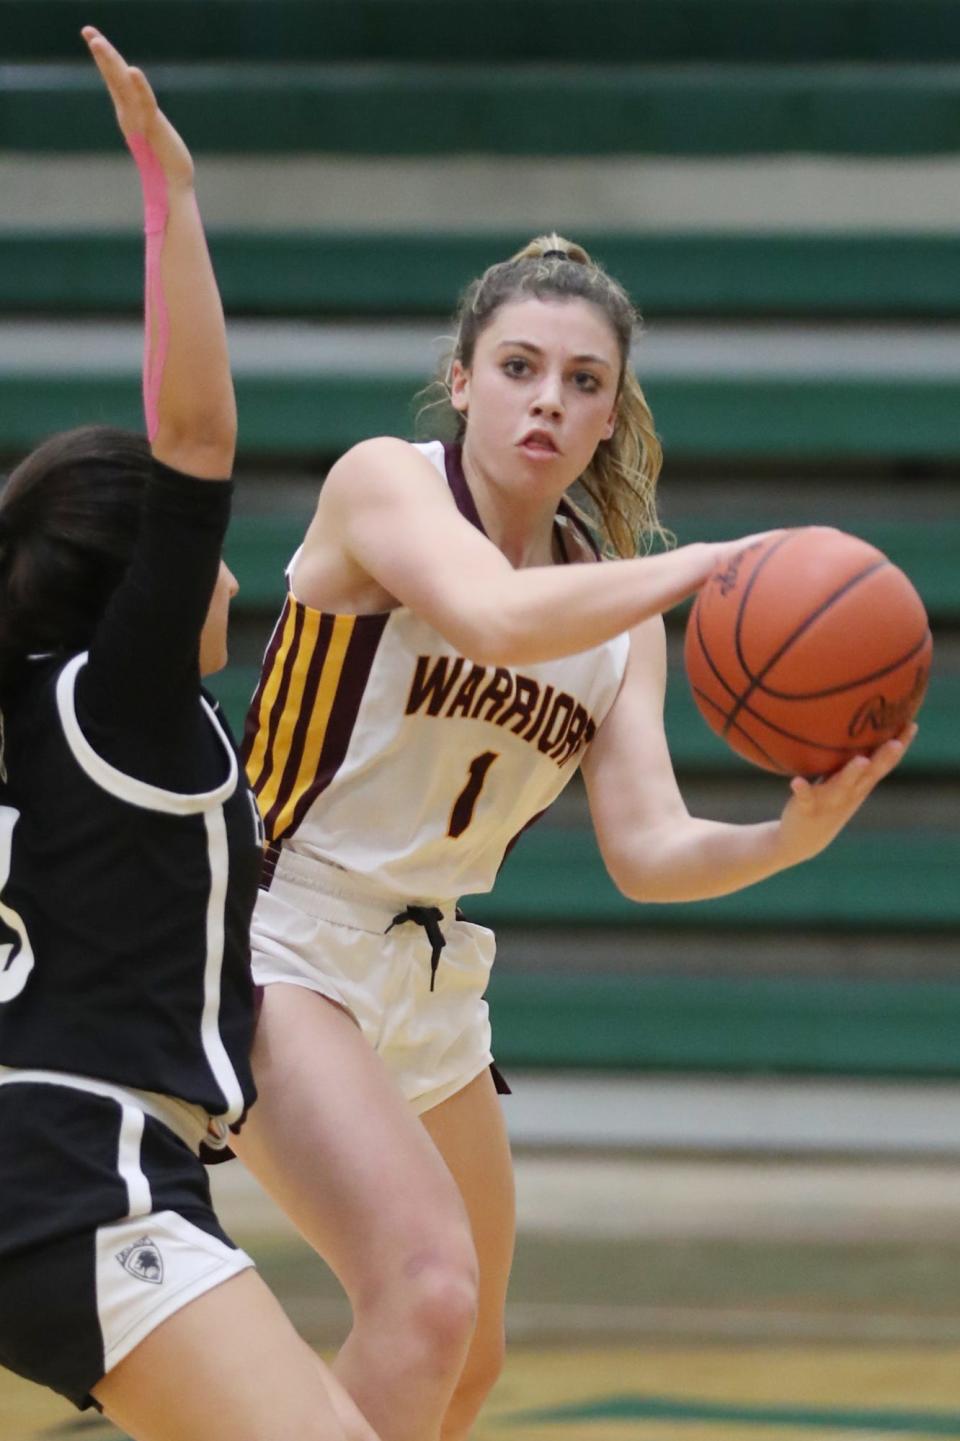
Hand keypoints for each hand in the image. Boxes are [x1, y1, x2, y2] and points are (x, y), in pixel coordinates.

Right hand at [82, 26, 193, 185]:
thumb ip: (143, 118)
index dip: (105, 57)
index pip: (115, 79)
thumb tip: (141, 112)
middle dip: (102, 53)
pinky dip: (139, 87)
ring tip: (97, 42)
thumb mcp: (152, 131)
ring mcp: (138, 119)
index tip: (92, 35)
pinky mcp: (152, 126)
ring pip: (122, 85)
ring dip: (110, 62)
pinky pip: (145, 102)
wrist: (173, 184)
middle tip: (87, 30)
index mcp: (128, 111)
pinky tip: (133, 71)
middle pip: (113, 77)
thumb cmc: (166, 160)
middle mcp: (129, 113)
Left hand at [777, 722, 917, 863]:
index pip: (884, 764)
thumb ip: (851, 760)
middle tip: (897, 741)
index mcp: (860, 785)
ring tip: (861, 760)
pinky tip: (796, 781)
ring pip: (842, 786)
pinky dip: (802, 790)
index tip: (912, 724)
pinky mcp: (807, 809)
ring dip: (851, 774)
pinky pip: (805, 798)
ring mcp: (830, 802)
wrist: (802, 841)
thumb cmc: (825, 801)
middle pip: (870, 774)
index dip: (899, 747)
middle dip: (884, 758)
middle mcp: (850, 794)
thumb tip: (858, 728)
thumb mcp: (843, 781)